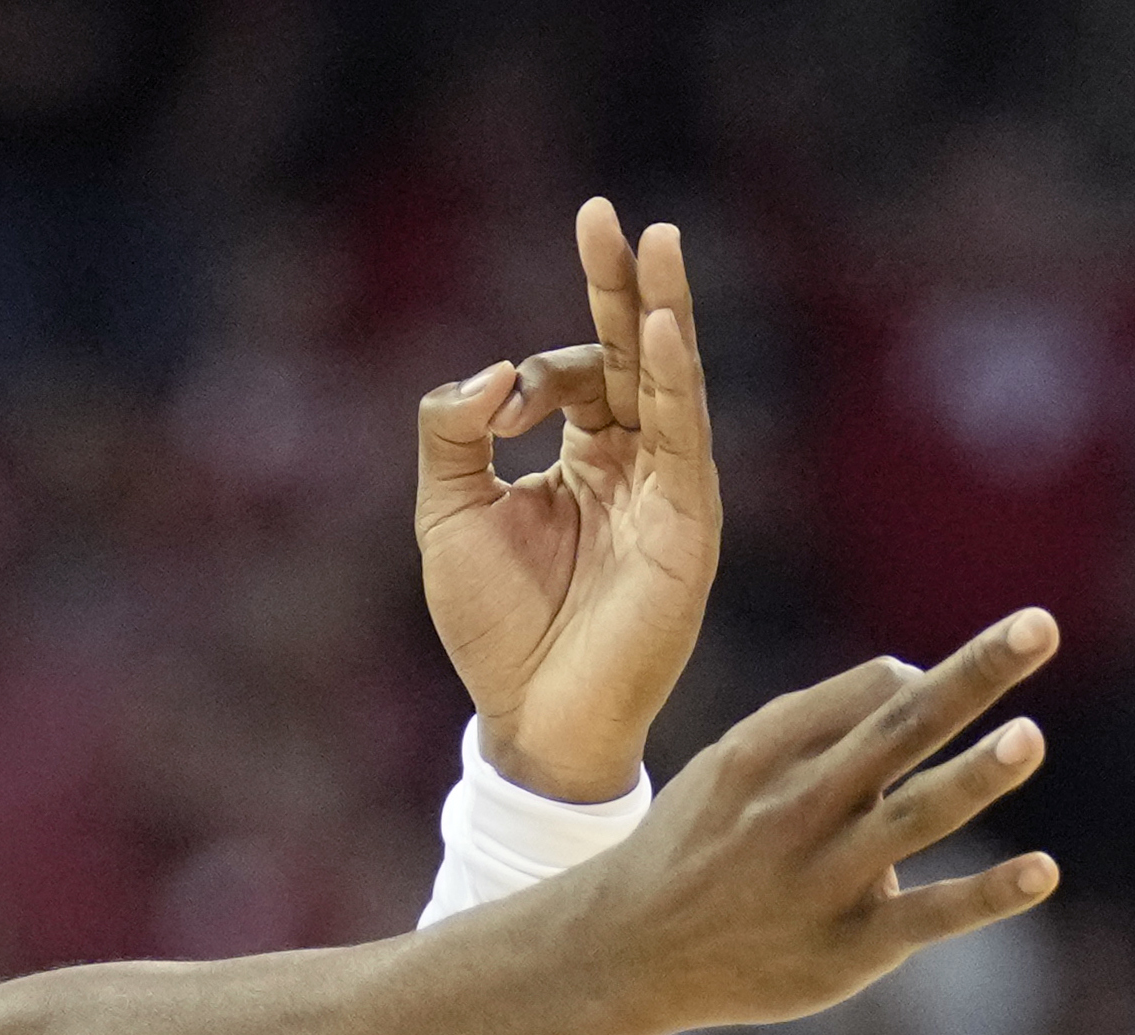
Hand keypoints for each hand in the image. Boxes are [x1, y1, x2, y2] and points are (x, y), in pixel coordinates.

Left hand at [416, 199, 718, 803]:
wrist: (531, 717)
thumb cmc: (494, 627)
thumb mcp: (447, 513)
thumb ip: (453, 432)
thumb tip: (494, 368)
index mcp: (584, 461)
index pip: (581, 375)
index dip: (539, 367)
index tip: (499, 404)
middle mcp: (635, 467)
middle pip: (635, 355)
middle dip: (621, 285)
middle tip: (609, 218)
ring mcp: (667, 493)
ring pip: (669, 380)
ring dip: (661, 309)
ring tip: (657, 240)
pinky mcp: (687, 525)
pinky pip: (685, 436)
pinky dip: (676, 378)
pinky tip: (665, 328)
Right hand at [569, 610, 1065, 1034]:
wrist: (628, 950)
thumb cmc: (701, 842)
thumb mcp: (732, 766)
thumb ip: (816, 723)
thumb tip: (921, 679)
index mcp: (766, 751)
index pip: (871, 692)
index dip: (922, 684)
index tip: (932, 698)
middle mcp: (797, 808)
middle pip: (900, 729)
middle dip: (974, 677)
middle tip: (1040, 628)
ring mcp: (824, 880)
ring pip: (914, 818)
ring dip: (976, 777)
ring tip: (1029, 738)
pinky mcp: (847, 949)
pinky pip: (928, 916)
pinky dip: (988, 895)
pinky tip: (1043, 871)